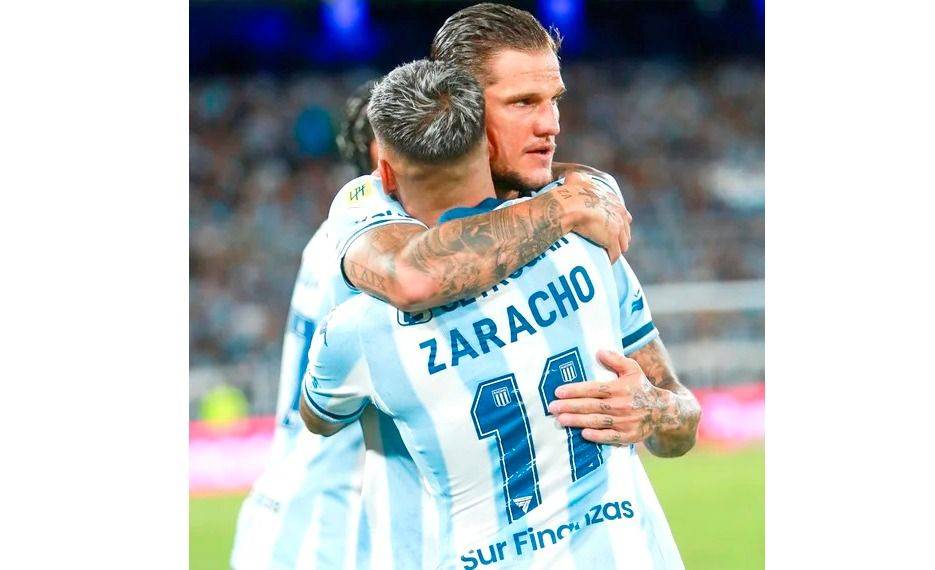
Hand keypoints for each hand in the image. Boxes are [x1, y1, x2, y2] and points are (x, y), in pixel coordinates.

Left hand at [547, 350, 675, 445]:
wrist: (662, 412)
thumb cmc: (642, 387)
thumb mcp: (632, 369)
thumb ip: (616, 360)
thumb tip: (599, 351)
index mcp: (620, 388)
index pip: (593, 389)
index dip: (575, 390)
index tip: (558, 392)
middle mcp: (621, 405)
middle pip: (591, 406)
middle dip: (570, 406)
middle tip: (552, 407)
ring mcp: (624, 422)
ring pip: (597, 421)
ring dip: (578, 421)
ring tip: (560, 420)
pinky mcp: (628, 436)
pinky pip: (610, 437)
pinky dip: (597, 436)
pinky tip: (583, 434)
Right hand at [553, 172, 631, 262]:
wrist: (568, 206)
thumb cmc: (569, 193)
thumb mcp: (576, 180)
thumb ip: (577, 178)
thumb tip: (571, 177)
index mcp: (613, 200)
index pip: (623, 214)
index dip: (619, 222)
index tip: (613, 229)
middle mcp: (619, 213)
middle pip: (626, 230)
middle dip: (621, 237)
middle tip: (612, 244)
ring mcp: (617, 227)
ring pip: (623, 243)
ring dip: (617, 249)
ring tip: (609, 254)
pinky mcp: (611, 240)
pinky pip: (615, 254)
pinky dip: (611, 258)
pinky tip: (606, 261)